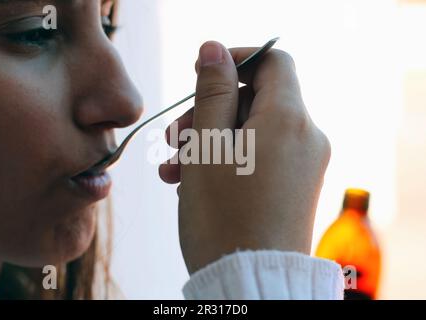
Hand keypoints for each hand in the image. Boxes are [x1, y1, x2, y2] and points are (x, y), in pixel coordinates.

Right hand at [159, 41, 330, 273]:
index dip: (235, 60)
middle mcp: (305, 137)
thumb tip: (214, 49)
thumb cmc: (223, 216)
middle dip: (209, 112)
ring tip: (174, 169)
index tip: (200, 73)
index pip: (272, 62)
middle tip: (174, 137)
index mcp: (289, 119)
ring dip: (209, 141)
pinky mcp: (294, 186)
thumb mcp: (207, 145)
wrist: (250, 282)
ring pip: (251, 132)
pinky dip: (227, 160)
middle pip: (255, 100)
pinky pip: (259, 157)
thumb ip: (212, 92)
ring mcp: (303, 164)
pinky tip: (192, 181)